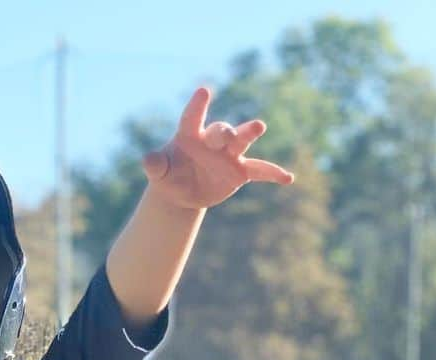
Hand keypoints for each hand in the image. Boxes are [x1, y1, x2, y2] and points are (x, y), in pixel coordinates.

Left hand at [143, 86, 294, 211]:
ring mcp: (228, 154)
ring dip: (249, 133)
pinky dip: (273, 174)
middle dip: (224, 132)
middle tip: (227, 133)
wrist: (182, 191)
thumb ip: (155, 165)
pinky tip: (288, 179)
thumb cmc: (169, 175)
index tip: (203, 91)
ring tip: (259, 126)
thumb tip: (148, 161)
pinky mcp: (240, 171)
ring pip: (241, 141)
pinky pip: (259, 170)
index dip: (197, 106)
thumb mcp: (159, 174)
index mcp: (190, 134)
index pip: (192, 118)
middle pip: (220, 131)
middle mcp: (212, 140)